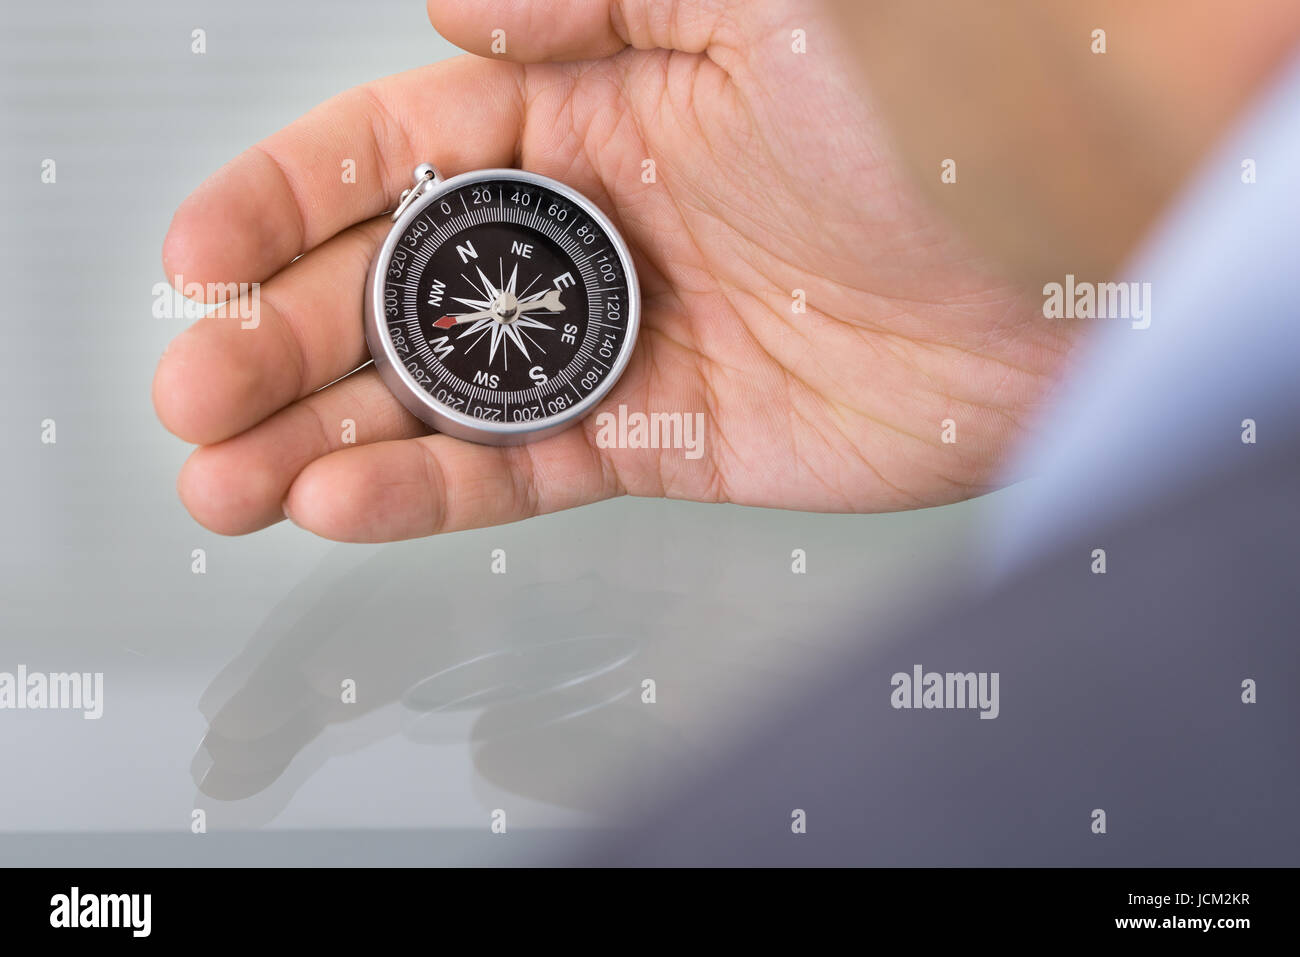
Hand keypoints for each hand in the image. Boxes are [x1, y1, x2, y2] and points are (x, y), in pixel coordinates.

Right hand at [154, 0, 1081, 541]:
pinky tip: (343, 499)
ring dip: (327, 432)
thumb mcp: (757, 2)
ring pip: (445, 396)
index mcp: (598, 112)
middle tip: (193, 388)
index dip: (288, 200)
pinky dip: (433, 491)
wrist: (1069, 261)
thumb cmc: (945, 113)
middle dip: (281, 336)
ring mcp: (631, 343)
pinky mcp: (673, 440)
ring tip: (226, 474)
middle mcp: (601, 231)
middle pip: (398, 288)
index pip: (399, 155)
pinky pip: (528, 471)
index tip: (200, 248)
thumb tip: (452, 5)